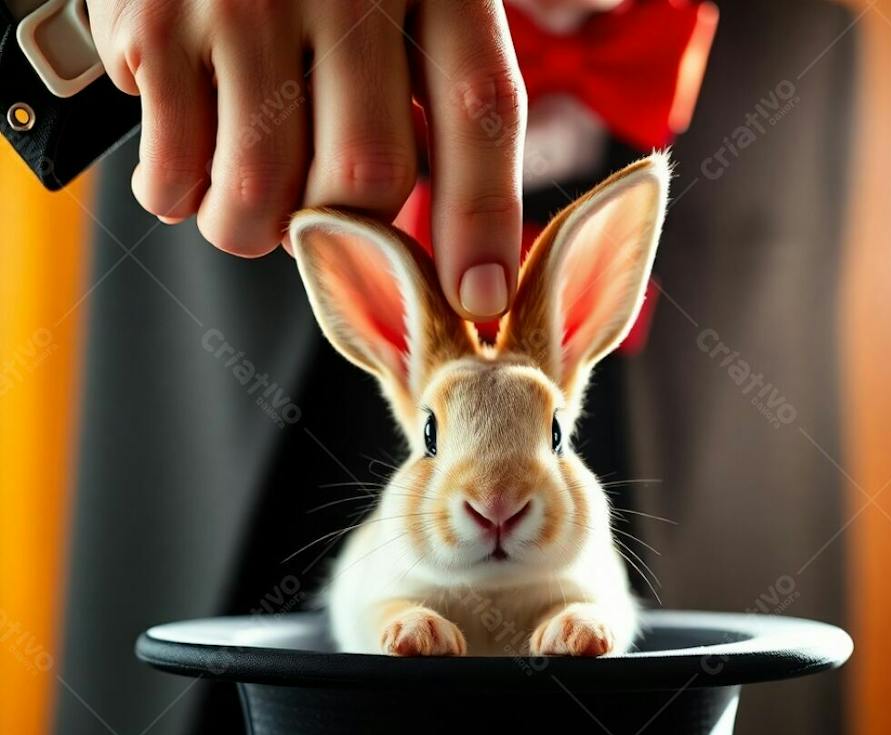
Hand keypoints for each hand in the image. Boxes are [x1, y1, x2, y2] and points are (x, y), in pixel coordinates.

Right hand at [88, 0, 525, 320]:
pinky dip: (177, 197)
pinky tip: (184, 168)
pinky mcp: (156, 19)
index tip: (477, 299)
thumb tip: (466, 259)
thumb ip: (440, 99)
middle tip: (318, 233)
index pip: (479, 108)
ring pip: (263, 195)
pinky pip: (175, 172)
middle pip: (367, 176)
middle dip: (342, 240)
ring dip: (250, 231)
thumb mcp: (402, 5)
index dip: (483, 219)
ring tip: (243, 202)